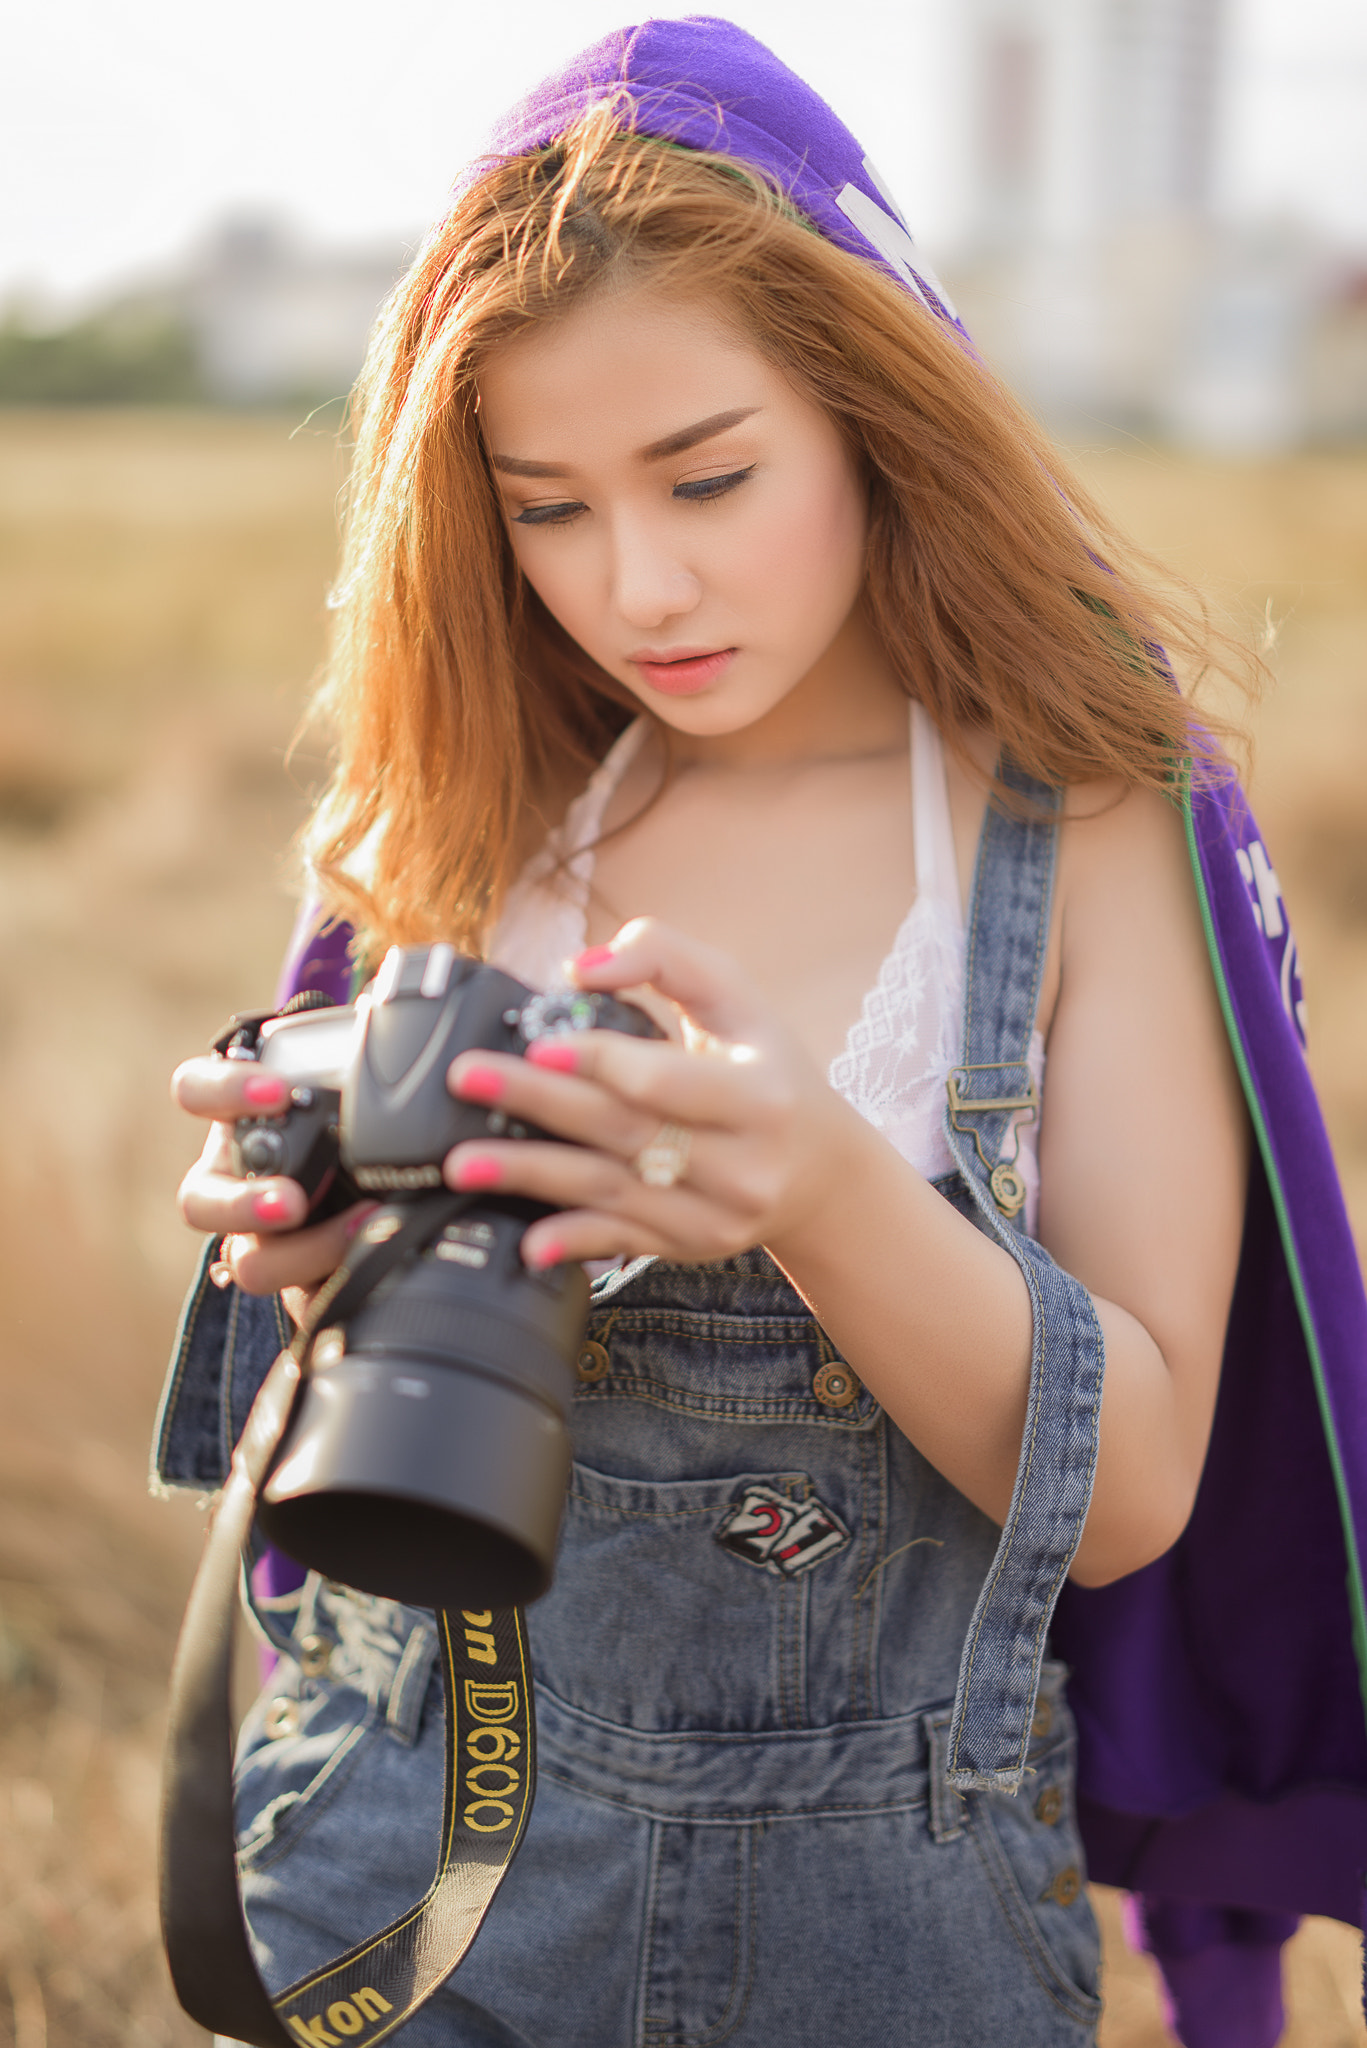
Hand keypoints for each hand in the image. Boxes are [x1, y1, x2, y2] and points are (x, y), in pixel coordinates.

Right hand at [171, 1054, 375, 1316]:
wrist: (383, 1168)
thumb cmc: (355, 1106)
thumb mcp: (352, 1075)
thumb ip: (359, 1042)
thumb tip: (383, 1003)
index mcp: (235, 1115)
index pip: (196, 1092)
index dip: (224, 1092)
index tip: (277, 1093)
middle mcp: (233, 1177)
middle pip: (201, 1202)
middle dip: (244, 1205)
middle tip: (292, 1201)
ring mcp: (258, 1236)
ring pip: (247, 1262)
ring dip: (300, 1253)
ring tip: (357, 1232)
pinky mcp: (298, 1279)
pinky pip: (300, 1297)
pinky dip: (338, 1281)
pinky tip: (378, 1261)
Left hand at [443, 919, 864, 1271]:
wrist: (819, 1171)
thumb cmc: (767, 1068)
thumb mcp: (737, 998)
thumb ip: (666, 958)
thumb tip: (581, 968)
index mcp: (759, 1096)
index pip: (668, 1081)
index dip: (601, 1062)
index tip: (538, 1042)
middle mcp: (743, 1165)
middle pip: (622, 1132)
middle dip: (538, 1102)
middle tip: (467, 1078)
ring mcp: (716, 1216)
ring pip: (609, 1191)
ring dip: (530, 1177)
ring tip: (462, 1161)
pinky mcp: (691, 1247)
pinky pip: (622, 1244)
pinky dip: (573, 1242)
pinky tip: (528, 1241)